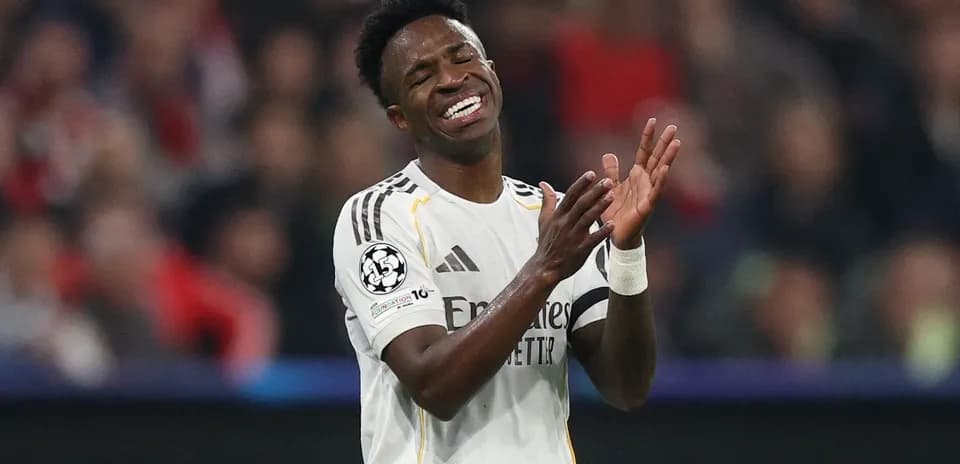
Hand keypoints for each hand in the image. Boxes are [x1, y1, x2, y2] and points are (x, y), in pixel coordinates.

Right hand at [534, 171, 614, 283]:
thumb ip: (547, 201)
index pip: (570, 196)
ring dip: (600, 207)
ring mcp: (573, 236)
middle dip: (595, 191)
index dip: (581, 184)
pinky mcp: (581, 249)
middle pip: (581, 204)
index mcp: (558, 215)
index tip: (591, 174)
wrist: (545, 267)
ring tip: (612, 196)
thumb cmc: (547, 242)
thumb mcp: (543, 220)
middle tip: (608, 181)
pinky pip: (593, 239)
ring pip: (588, 218)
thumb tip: (543, 184)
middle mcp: (566, 223)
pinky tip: (612, 224)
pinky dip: (602, 232)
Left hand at [601, 118, 681, 248]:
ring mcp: (648, 192)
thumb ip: (611, 172)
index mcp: (636, 176)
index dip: (648, 137)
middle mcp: (645, 181)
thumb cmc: (616, 213)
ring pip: (660, 171)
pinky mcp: (647, 205)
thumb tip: (608, 154)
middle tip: (674, 126)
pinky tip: (665, 169)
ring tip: (677, 143)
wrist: (617, 235)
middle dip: (664, 142)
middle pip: (656, 158)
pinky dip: (660, 180)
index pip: (644, 152)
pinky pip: (655, 191)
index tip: (652, 120)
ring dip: (668, 157)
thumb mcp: (610, 188)